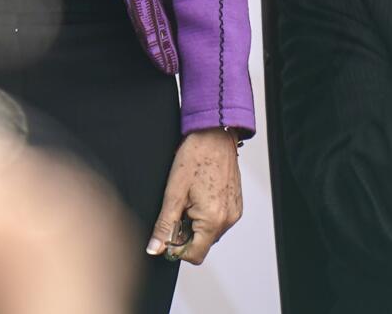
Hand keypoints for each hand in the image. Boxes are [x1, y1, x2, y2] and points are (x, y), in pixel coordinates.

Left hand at [146, 127, 242, 263]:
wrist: (214, 135)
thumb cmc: (195, 157)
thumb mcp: (173, 192)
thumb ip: (165, 224)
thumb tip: (155, 248)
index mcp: (213, 220)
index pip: (195, 255)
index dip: (177, 248)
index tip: (168, 231)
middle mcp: (228, 220)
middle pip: (202, 243)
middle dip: (186, 231)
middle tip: (179, 206)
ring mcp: (234, 212)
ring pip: (209, 232)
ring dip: (196, 222)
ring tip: (190, 197)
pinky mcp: (235, 205)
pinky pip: (218, 220)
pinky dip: (206, 213)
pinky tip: (200, 194)